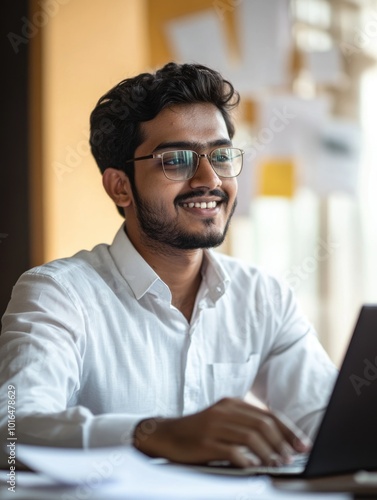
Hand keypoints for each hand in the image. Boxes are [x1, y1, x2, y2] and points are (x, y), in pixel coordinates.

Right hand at [133, 397, 310, 467]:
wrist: (167, 435)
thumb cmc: (199, 431)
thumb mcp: (223, 420)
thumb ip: (245, 423)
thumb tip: (278, 439)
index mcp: (232, 403)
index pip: (268, 414)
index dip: (288, 430)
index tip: (302, 445)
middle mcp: (224, 411)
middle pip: (262, 425)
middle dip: (282, 443)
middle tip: (291, 458)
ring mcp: (214, 426)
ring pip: (251, 437)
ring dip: (268, 453)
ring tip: (276, 464)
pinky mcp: (205, 443)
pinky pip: (232, 451)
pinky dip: (247, 460)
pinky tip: (253, 467)